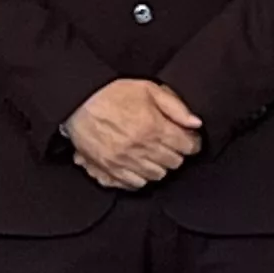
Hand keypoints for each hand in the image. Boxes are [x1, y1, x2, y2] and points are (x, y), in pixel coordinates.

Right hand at [66, 77, 201, 189]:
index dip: (192, 142)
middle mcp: (141, 147)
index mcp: (154, 127)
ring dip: (161, 166)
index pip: (188, 146)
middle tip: (171, 145)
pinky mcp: (110, 168)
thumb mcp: (148, 89)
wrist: (77, 103)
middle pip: (175, 162)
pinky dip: (142, 177)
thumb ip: (175, 106)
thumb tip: (196, 123)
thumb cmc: (112, 94)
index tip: (189, 139)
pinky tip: (141, 165)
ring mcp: (125, 161)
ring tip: (156, 154)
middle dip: (177, 153)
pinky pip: (135, 183)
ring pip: (158, 175)